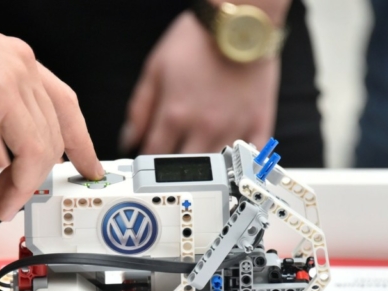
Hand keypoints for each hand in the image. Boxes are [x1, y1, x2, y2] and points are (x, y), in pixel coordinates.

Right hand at [0, 1, 103, 222]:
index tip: (88, 169)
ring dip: (17, 189)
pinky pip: (29, 150)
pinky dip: (18, 183)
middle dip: (29, 182)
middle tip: (0, 208)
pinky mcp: (2, 87)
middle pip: (53, 136)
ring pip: (44, 148)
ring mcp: (15, 73)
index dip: (80, 143)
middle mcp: (19, 65)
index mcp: (10, 63)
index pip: (63, 107)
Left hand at [122, 11, 279, 154]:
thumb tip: (129, 139)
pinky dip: (241, 164)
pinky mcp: (258, 122)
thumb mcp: (155, 68)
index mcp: (175, 115)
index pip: (153, 155)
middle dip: (173, 172)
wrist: (237, 23)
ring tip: (198, 166)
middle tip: (170, 169)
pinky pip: (251, 156)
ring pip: (216, 168)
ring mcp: (233, 128)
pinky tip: (233, 162)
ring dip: (204, 169)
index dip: (145, 164)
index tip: (144, 167)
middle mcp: (204, 127)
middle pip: (183, 169)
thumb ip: (139, 109)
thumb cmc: (197, 40)